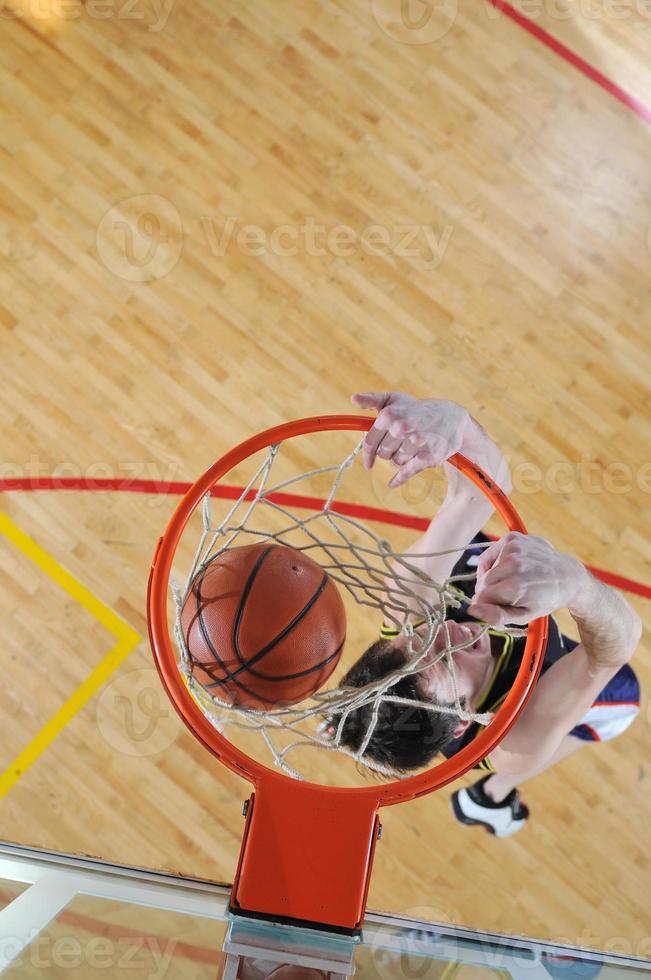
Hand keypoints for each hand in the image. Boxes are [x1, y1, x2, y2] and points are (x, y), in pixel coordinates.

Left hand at [351, 391, 510, 491]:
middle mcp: (402, 428)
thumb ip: (372, 400)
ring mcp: (416, 442)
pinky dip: (399, 479)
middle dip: (389, 451)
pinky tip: (393, 483)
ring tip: (411, 447)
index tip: (368, 464)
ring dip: (401, 458)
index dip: (368, 455)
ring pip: (396, 462)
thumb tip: (353, 399)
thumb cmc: (417, 409)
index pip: (371, 442)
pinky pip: (407, 472)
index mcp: (389, 415)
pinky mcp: (428, 456)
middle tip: (400, 443)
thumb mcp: (395, 399)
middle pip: (383, 454)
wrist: (452, 417)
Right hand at [467, 532, 588, 626]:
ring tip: (513, 580)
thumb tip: (472, 610)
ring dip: (493, 577)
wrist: (568, 576)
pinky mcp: (512, 538)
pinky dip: (495, 563)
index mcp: (515, 586)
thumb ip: (497, 616)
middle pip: (482, 584)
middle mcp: (513, 564)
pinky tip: (510, 568)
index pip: (481, 598)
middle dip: (491, 591)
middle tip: (510, 594)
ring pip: (486, 570)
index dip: (488, 605)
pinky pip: (490, 555)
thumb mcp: (524, 615)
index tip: (500, 606)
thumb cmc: (546, 598)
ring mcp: (513, 548)